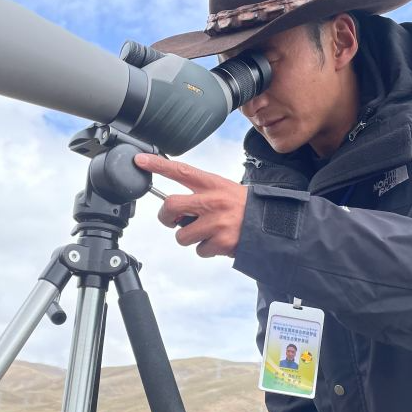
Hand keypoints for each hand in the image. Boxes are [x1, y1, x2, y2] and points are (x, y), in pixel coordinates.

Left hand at [133, 153, 248, 257]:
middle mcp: (213, 201)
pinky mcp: (221, 242)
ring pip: (182, 235)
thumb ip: (202, 195)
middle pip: (171, 205)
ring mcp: (216, 223)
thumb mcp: (225, 191)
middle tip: (172, 220)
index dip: (158, 165)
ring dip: (190, 238)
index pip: (182, 171)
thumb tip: (176, 209)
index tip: (139, 160)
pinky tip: (220, 242)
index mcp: (213, 185)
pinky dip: (207, 250)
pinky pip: (199, 250)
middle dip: (166, 217)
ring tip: (207, 233)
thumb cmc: (245, 208)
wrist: (271, 225)